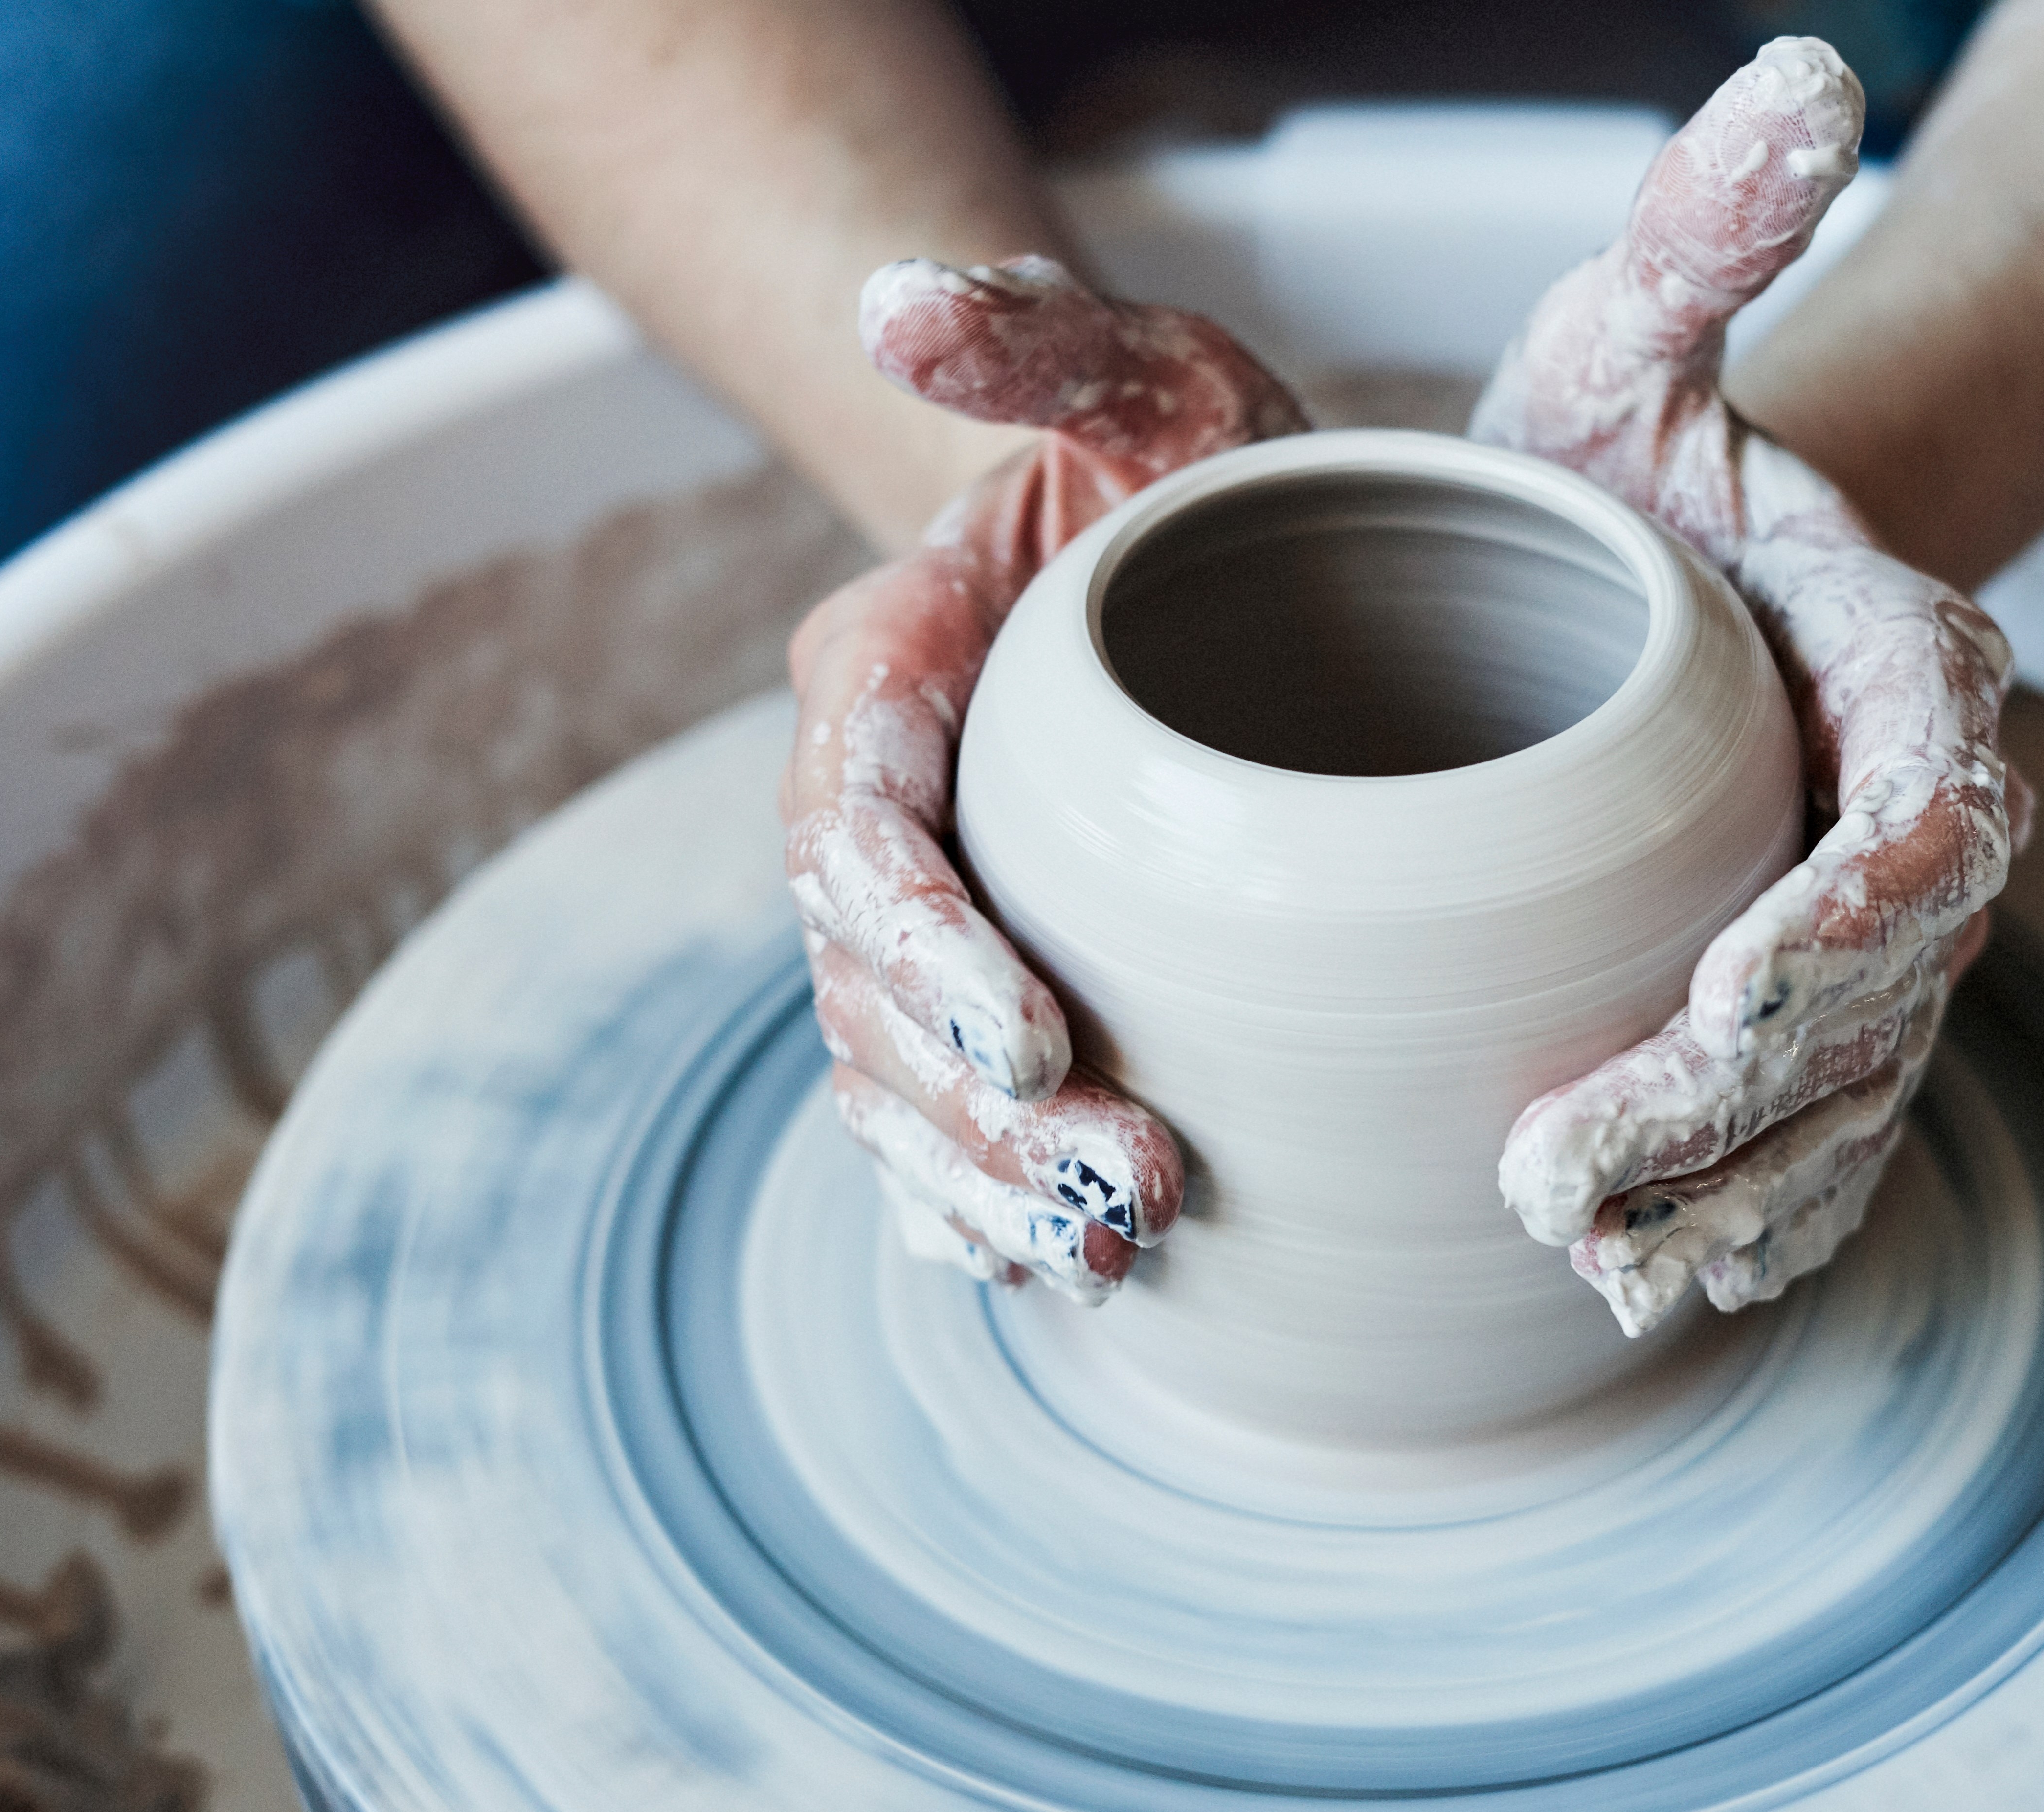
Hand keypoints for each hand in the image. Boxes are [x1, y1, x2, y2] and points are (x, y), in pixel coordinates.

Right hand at [784, 257, 1308, 1297]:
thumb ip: (1035, 338)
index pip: (863, 826)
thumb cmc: (1171, 462)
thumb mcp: (1143, 370)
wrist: (1180, 552)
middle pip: (870, 992)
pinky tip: (1049, 1272)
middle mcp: (872, 808)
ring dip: (980, 1183)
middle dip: (979, 1107)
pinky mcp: (975, 986)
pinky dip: (969, 1203)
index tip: (1035, 1031)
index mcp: (886, 675)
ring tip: (1105, 1257)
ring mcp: (917, 914)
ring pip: (891, 1082)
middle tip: (1123, 1190)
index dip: (923, 939)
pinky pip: (930, 1118)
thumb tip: (902, 306)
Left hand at [1477, 38, 2031, 1333]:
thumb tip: (1795, 69)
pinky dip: (1745, 1220)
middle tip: (1562, 1175)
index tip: (1724, 992)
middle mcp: (1913, 811)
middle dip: (1737, 1100)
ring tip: (1588, 1261)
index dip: (1849, 910)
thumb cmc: (1625, 459)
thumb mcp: (1639, 335)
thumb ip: (1708, 232)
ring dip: (1729, 1193)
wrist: (1627, 568)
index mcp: (1904, 660)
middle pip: (1877, 994)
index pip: (1922, 806)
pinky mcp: (1807, 1011)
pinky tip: (1642, 1290)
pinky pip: (1815, 1142)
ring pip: (1846, 1098)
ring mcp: (1865, 931)